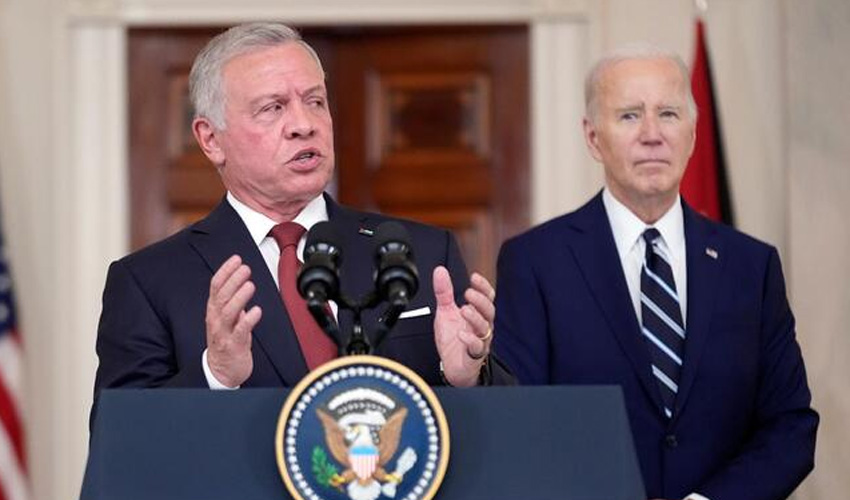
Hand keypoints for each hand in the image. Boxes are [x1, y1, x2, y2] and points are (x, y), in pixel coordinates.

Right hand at [205, 255, 261, 386]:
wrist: (221, 371)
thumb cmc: (226, 342)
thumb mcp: (227, 318)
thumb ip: (232, 301)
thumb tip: (241, 282)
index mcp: (214, 310)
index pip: (215, 286)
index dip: (225, 271)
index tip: (236, 259)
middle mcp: (216, 319)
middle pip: (221, 296)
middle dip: (233, 280)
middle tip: (245, 268)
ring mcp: (224, 333)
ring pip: (229, 311)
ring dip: (239, 297)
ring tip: (250, 285)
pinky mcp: (234, 345)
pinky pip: (240, 331)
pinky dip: (248, 319)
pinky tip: (256, 310)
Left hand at [432, 266, 494, 386]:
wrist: (452, 364)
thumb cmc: (453, 337)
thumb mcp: (445, 311)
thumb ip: (444, 292)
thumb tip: (440, 271)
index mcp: (477, 313)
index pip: (486, 297)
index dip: (483, 286)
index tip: (474, 277)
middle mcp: (482, 326)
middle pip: (489, 311)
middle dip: (480, 301)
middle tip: (469, 293)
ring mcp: (480, 340)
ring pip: (484, 327)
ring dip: (475, 318)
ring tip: (464, 310)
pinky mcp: (474, 354)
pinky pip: (477, 347)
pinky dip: (470, 340)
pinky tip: (461, 334)